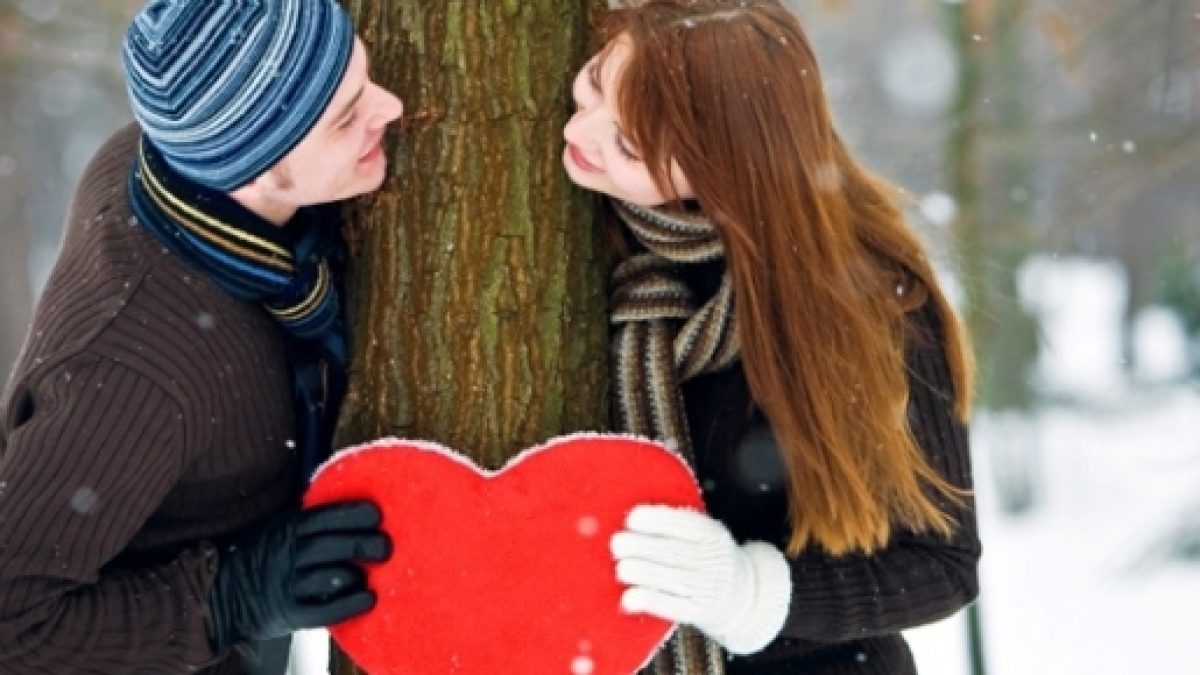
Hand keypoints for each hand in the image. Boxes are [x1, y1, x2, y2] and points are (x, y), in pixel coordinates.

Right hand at [208, 501, 390, 650]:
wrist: (221, 592)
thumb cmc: (264, 555)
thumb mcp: (279, 527)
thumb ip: (312, 520)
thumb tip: (359, 505)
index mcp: (289, 528)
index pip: (327, 516)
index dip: (355, 514)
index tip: (376, 515)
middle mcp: (289, 553)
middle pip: (335, 545)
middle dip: (366, 544)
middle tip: (384, 547)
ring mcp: (288, 584)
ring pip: (332, 577)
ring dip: (356, 575)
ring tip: (367, 576)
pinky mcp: (289, 612)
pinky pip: (326, 610)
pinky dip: (351, 605)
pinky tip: (368, 599)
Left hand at [611, 505, 790, 654]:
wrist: (740, 594)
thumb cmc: (705, 556)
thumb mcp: (702, 534)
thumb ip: (673, 526)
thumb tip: (629, 519)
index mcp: (711, 533)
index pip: (683, 523)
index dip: (656, 520)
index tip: (631, 519)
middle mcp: (713, 559)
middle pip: (674, 551)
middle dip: (642, 546)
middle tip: (617, 544)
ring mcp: (707, 586)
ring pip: (671, 578)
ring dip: (642, 573)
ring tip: (621, 568)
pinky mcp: (698, 610)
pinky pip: (672, 606)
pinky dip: (649, 601)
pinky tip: (628, 598)